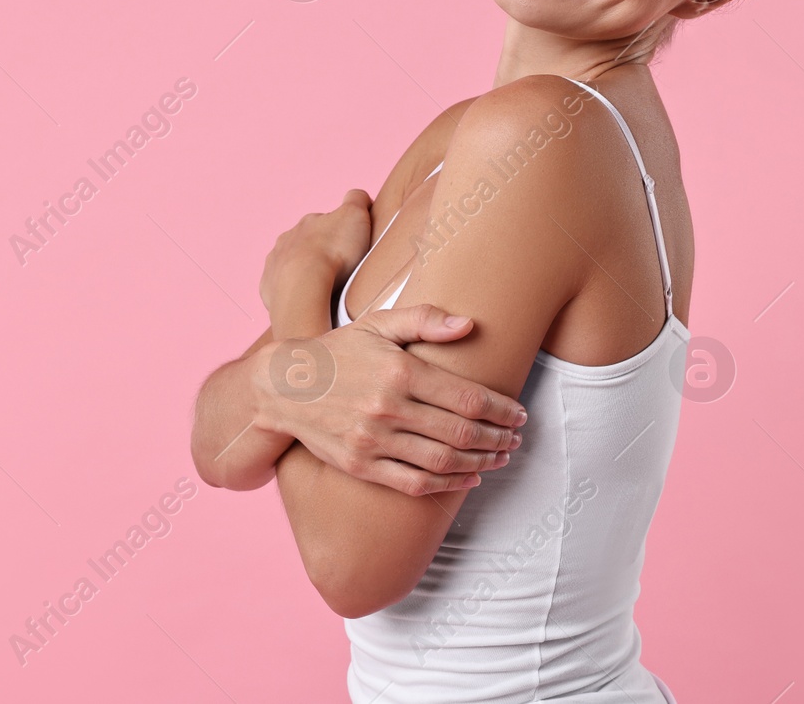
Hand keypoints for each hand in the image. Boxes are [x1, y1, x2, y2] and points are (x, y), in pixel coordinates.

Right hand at [258, 303, 527, 496]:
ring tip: (500, 457)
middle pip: (460, 432)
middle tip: (516, 438)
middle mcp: (388, 408)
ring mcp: (373, 441)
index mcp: (399, 371)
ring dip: (480, 463)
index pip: (466, 397)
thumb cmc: (340, 351)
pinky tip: (469, 478)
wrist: (284, 387)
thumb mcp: (378, 323)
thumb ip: (424, 319)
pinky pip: (414, 483)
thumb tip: (469, 325)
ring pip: (442, 461)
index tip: (519, 414)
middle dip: (497, 438)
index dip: (500, 409)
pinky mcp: (362, 465)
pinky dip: (448, 484)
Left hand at [259, 189, 372, 311]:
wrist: (304, 287)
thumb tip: (358, 196)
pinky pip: (281, 287)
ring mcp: (275, 263)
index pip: (326, 222)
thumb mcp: (354, 215)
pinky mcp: (269, 287)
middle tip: (340, 268)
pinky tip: (308, 298)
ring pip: (292, 264)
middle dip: (321, 252)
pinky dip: (294, 291)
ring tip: (325, 287)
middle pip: (307, 243)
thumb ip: (357, 200)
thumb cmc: (332, 252)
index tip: (351, 246)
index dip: (340, 233)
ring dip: (306, 271)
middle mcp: (288, 239)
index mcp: (309, 223)